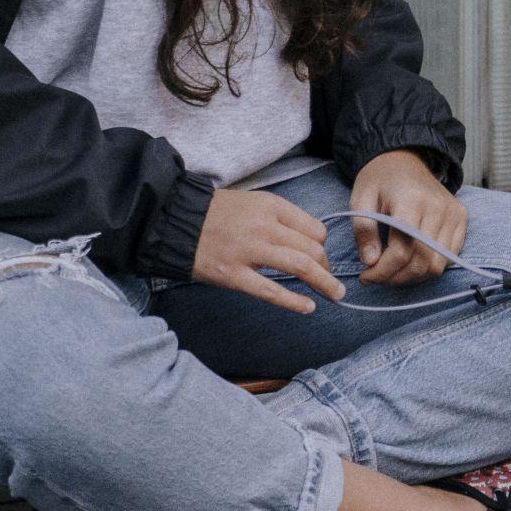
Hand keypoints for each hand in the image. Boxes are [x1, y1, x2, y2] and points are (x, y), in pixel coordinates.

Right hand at [191, 188, 343, 314]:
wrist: (175, 220)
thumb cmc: (216, 213)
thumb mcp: (253, 202)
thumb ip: (280, 218)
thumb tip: (310, 239)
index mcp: (271, 206)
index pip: (314, 228)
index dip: (323, 246)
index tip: (320, 257)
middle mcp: (264, 227)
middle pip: (312, 249)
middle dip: (326, 267)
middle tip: (328, 280)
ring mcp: (249, 251)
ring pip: (300, 267)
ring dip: (324, 283)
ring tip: (335, 295)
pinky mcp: (234, 275)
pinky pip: (271, 292)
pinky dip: (294, 302)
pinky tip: (308, 307)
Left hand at [349, 151, 466, 286]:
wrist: (403, 159)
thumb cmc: (379, 180)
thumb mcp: (360, 200)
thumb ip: (364, 230)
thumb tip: (371, 262)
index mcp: (411, 201)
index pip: (402, 251)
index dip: (382, 271)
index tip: (366, 276)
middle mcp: (438, 208)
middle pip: (421, 262)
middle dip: (396, 278)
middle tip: (377, 277)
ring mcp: (453, 213)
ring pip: (438, 264)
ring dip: (414, 276)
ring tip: (393, 271)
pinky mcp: (461, 218)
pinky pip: (450, 257)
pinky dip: (430, 266)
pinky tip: (412, 261)